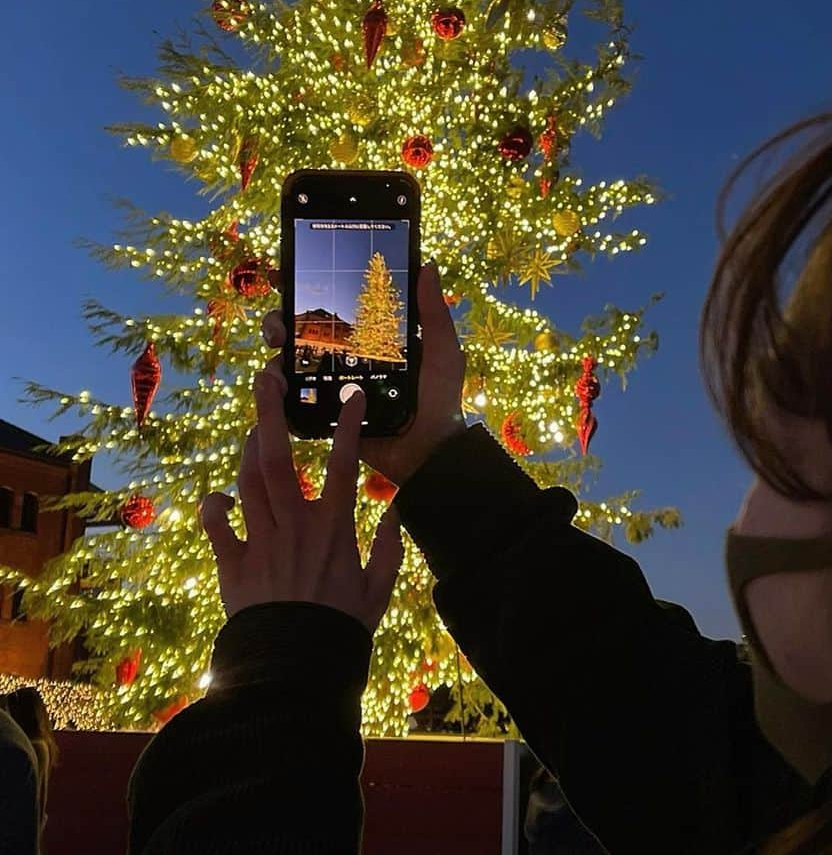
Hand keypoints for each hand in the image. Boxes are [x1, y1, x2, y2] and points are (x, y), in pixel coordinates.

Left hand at [200, 368, 403, 632]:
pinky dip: (215, 506)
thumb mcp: (379, 592)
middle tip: (267, 378)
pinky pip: (217, 526)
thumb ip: (390, 549)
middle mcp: (295, 525)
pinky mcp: (232, 565)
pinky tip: (221, 497)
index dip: (350, 425)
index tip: (354, 394)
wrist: (294, 673)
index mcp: (334, 528)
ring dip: (246, 450)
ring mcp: (260, 542)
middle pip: (276, 457)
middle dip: (269, 413)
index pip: (345, 463)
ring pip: (247, 481)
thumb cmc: (341, 631)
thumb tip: (397, 513)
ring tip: (251, 429)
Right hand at [261, 261, 465, 488]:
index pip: (334, 306)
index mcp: (369, 337)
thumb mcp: (441, 350)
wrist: (427, 451)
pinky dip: (275, 390)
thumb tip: (428, 265)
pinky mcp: (321, 414)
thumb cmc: (439, 399)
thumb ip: (432, 311)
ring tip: (277, 353)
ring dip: (275, 353)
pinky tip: (275, 384)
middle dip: (280, 319)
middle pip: (300, 330)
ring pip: (287, 361)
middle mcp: (343, 356)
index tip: (288, 273)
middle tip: (279, 325)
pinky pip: (288, 399)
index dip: (307, 289)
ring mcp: (329, 386)